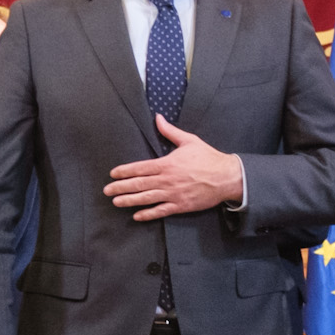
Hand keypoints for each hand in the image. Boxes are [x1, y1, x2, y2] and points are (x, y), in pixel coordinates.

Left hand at [104, 116, 245, 219]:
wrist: (227, 177)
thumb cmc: (208, 158)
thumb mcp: (189, 141)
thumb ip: (170, 131)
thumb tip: (157, 118)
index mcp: (167, 164)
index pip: (140, 168)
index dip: (125, 171)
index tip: (113, 173)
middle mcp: (167, 180)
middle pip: (139, 184)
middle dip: (121, 187)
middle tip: (107, 190)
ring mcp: (173, 194)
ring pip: (146, 199)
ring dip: (129, 201)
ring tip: (116, 202)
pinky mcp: (180, 205)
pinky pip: (161, 211)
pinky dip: (148, 214)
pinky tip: (137, 216)